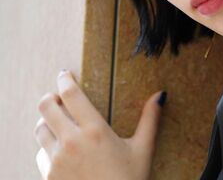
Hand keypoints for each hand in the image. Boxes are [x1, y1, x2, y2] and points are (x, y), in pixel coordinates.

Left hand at [34, 70, 164, 179]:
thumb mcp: (143, 149)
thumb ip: (150, 119)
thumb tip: (161, 94)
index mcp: (94, 130)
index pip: (71, 94)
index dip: (64, 79)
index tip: (65, 74)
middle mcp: (71, 142)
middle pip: (46, 107)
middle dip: (50, 97)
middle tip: (59, 97)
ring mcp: (56, 161)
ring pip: (39, 129)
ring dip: (46, 121)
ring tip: (57, 121)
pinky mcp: (48, 178)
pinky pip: (40, 154)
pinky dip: (46, 146)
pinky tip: (58, 149)